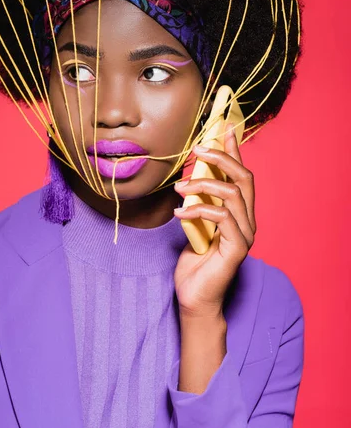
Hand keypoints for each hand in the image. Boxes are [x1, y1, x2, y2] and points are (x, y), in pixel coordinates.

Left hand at [173, 122, 256, 318]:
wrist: (194, 298)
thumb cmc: (194, 263)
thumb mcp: (194, 224)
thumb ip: (200, 203)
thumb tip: (191, 178)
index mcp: (239, 213)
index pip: (241, 175)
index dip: (235, 151)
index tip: (224, 129)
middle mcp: (248, 221)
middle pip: (244, 178)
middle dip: (222, 158)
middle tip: (197, 150)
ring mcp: (246, 235)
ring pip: (234, 194)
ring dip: (204, 185)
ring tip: (179, 187)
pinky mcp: (238, 248)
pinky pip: (222, 218)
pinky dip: (198, 210)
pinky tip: (178, 213)